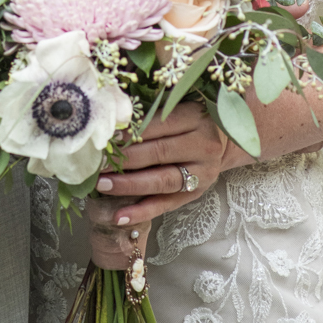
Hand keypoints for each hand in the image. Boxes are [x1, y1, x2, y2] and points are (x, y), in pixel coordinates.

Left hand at [84, 104, 247, 267]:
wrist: (225, 142)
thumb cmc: (193, 119)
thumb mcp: (181, 106)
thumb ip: (154, 111)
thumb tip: (114, 116)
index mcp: (196, 118)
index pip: (160, 124)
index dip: (132, 132)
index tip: (106, 137)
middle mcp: (202, 146)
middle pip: (159, 153)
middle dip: (125, 159)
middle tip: (97, 163)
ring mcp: (201, 173)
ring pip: (162, 180)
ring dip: (129, 185)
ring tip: (102, 185)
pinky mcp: (196, 194)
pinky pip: (166, 204)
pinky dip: (142, 211)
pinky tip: (120, 216)